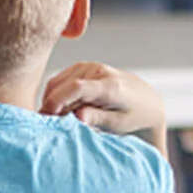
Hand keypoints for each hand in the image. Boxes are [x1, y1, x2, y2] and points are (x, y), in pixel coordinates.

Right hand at [41, 62, 166, 151]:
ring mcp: (90, 66)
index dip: (57, 101)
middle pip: (63, 84)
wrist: (146, 102)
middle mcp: (99, 71)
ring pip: (58, 81)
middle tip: (50, 126)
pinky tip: (62, 108)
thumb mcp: (118, 124)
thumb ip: (97, 119)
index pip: (76, 88)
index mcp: (110, 86)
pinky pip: (62, 79)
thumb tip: (77, 116)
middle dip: (51, 105)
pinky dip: (57, 93)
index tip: (46, 117)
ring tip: (58, 119)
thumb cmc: (133, 116)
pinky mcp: (85, 66)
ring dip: (52, 100)